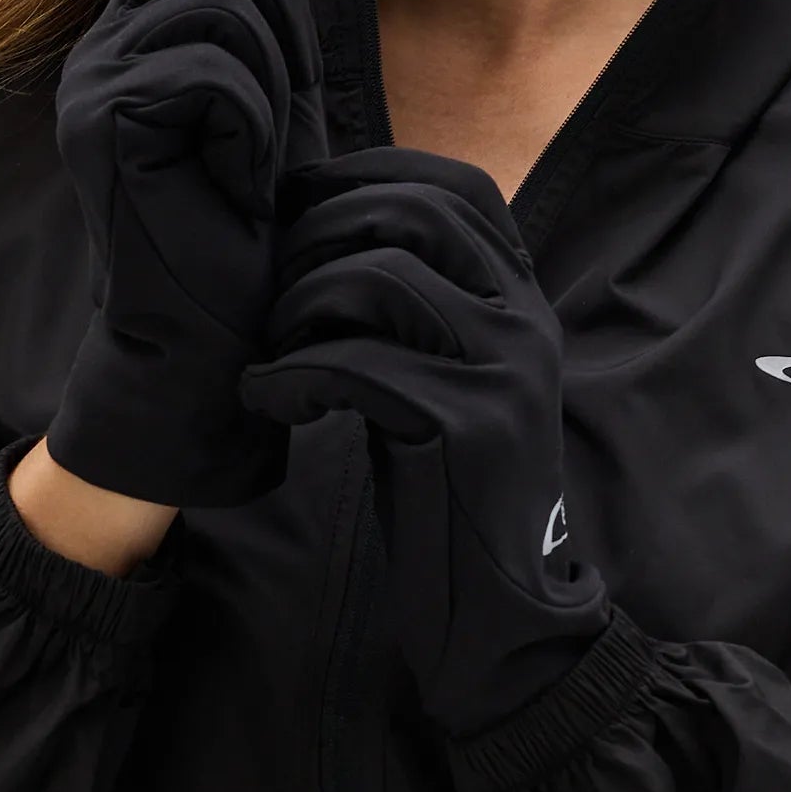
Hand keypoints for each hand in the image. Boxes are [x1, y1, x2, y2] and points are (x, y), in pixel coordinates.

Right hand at [49, 0, 343, 506]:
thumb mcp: (277, 85)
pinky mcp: (103, 127)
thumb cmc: (253, 222)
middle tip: (298, 87)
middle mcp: (99, 48)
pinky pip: (211, 69)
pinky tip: (242, 178)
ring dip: (273, 68)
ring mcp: (93, 85)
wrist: (214, 334)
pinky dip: (254, 119)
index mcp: (133, 32)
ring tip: (262, 147)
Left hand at [239, 147, 612, 738]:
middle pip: (410, 215)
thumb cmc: (446, 490)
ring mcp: (504, 370)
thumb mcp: (441, 378)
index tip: (293, 214)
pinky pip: (356, 362)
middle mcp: (525, 320)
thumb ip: (412, 308)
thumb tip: (318, 228)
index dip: (362, 180)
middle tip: (265, 288)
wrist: (498, 610)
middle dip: (316, 236)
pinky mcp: (469, 425)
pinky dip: (291, 374)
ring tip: (268, 349)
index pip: (454, 186)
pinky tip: (270, 400)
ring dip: (297, 304)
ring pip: (379, 277)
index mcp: (522, 299)